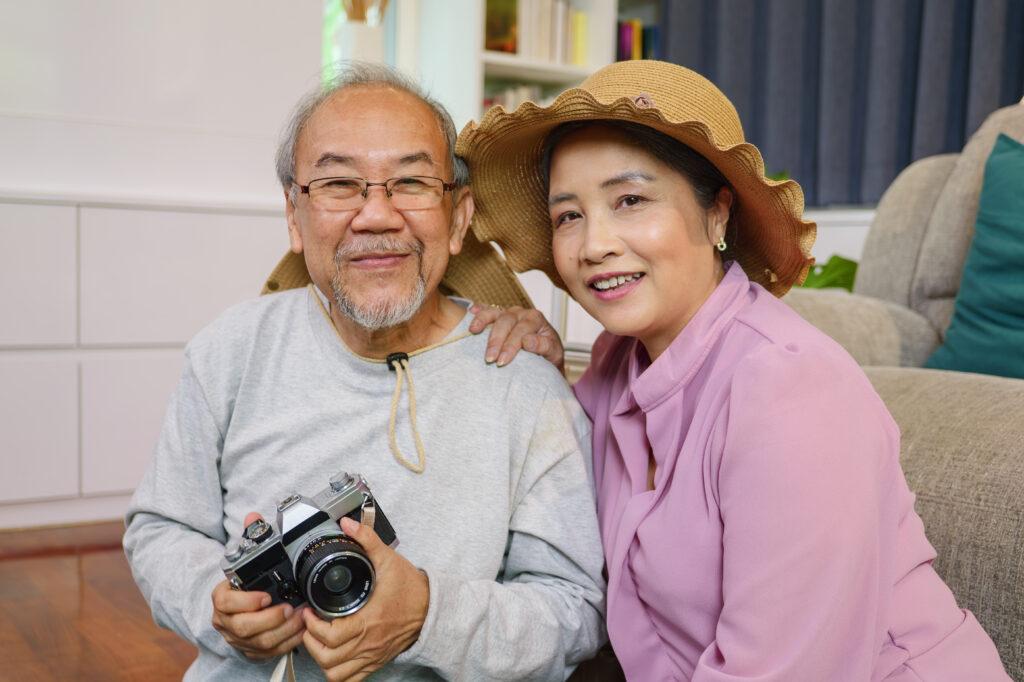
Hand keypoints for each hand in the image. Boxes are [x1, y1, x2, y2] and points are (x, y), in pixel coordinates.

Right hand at [211, 513, 305, 659]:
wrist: (238, 609)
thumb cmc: (245, 584)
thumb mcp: (246, 560)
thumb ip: (250, 538)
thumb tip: (253, 516)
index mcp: (222, 598)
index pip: (227, 604)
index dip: (247, 602)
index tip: (266, 596)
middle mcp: (226, 621)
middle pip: (244, 627)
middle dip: (270, 619)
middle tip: (290, 608)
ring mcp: (238, 639)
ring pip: (259, 642)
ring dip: (284, 631)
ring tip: (301, 618)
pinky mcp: (251, 651)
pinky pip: (269, 652)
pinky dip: (287, 643)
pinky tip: (302, 631)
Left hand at [302, 517, 428, 680]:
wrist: (433, 608)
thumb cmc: (411, 588)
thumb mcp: (389, 559)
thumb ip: (367, 540)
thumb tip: (348, 525)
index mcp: (369, 621)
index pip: (331, 635)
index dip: (313, 626)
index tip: (309, 612)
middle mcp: (369, 643)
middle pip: (328, 658)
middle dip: (311, 642)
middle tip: (309, 626)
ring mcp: (372, 656)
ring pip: (336, 673)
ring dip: (321, 659)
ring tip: (318, 641)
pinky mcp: (376, 661)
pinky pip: (350, 680)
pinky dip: (337, 673)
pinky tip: (333, 656)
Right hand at [469, 304, 563, 371]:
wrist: (545, 357)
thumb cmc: (549, 356)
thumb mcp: (553, 353)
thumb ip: (544, 346)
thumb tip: (527, 341)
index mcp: (536, 319)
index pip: (521, 330)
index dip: (511, 346)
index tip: (502, 362)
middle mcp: (521, 313)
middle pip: (506, 322)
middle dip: (496, 340)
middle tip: (489, 359)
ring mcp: (508, 313)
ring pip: (493, 313)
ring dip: (482, 321)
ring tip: (473, 331)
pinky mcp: (497, 316)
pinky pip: (486, 310)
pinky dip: (478, 310)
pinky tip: (470, 312)